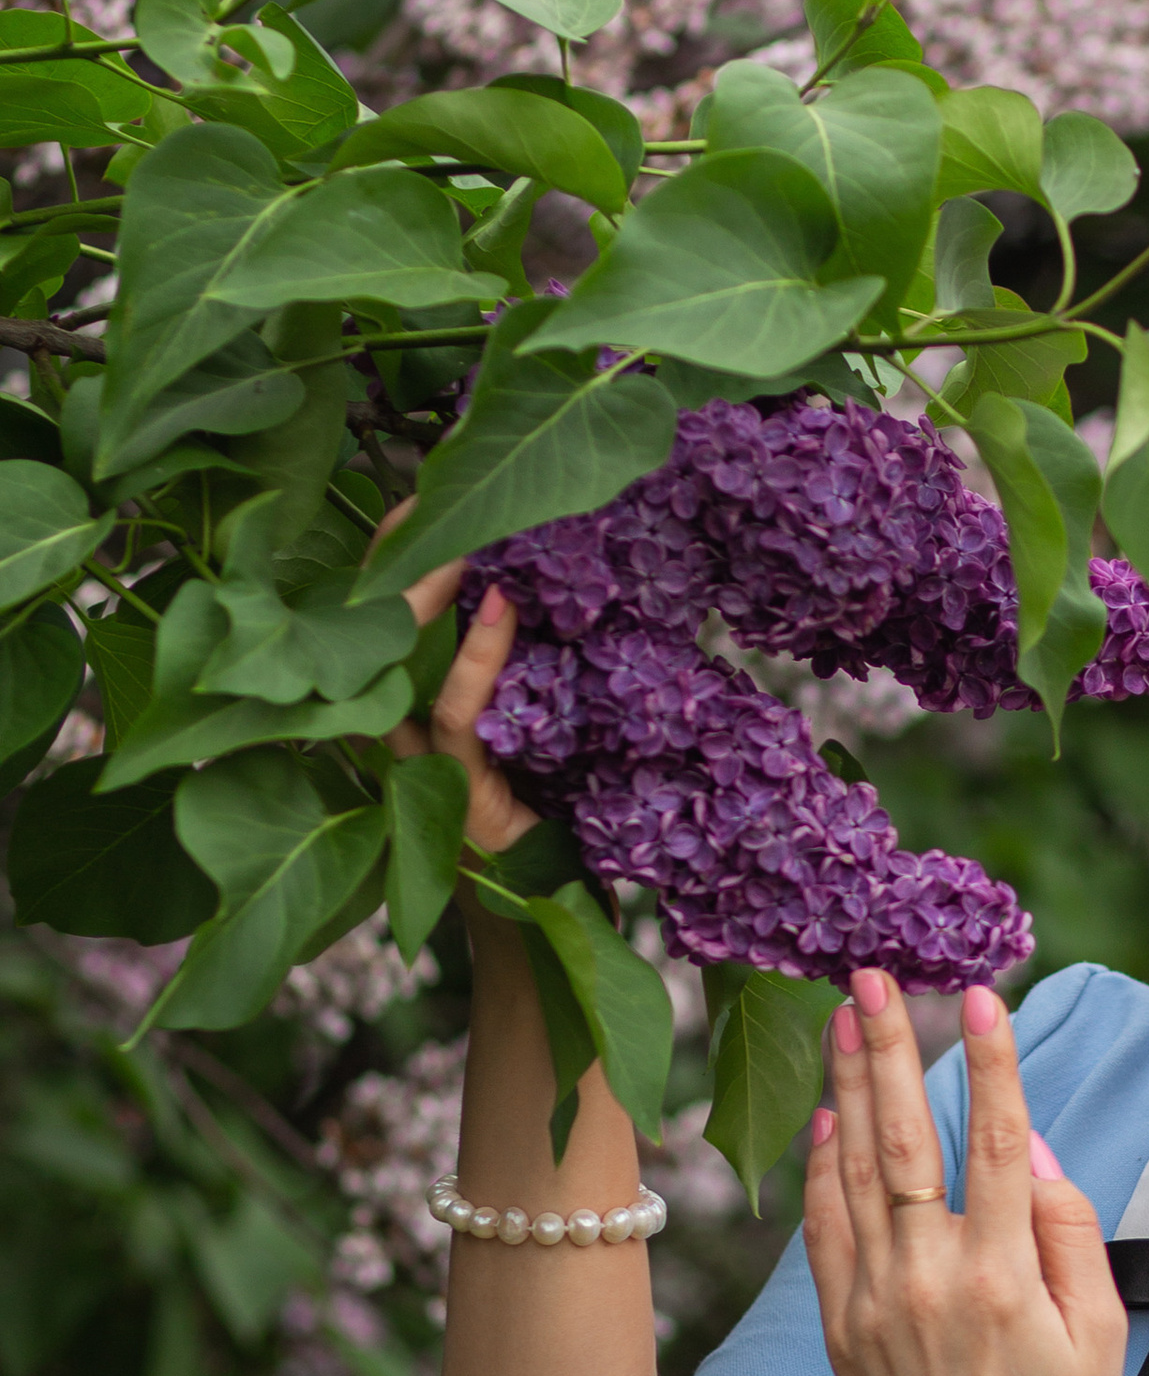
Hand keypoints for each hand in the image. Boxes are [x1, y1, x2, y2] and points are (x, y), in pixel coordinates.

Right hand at [377, 532, 541, 859]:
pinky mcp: (450, 786)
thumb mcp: (527, 699)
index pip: (382, 606)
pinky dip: (477, 661)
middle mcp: (394, 719)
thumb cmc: (538, 783)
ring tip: (464, 546)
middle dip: (392, 558)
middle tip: (422, 500)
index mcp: (405, 693)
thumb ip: (518, 648)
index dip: (392, 551)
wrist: (549, 880)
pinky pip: (455, 714)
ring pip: (402, 663)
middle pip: (372, 623)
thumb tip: (541, 567)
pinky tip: (498, 610)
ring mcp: (414, 755)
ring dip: (428, 597)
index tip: (417, 495)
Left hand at [802, 974, 1126, 1375]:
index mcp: (1006, 1279)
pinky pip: (824, 1232)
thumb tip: (1029, 1153)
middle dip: (889, 1048)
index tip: (982, 995)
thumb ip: (1072, 1234)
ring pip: (856, 1173)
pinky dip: (821, 1169)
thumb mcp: (1103, 1334)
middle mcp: (930, 1282)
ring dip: (848, 1087)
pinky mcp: (841, 1329)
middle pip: (906, 1139)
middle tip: (872, 977)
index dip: (992, 1062)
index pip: (996, 1143)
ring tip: (842, 1019)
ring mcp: (875, 1305)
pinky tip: (826, 1116)